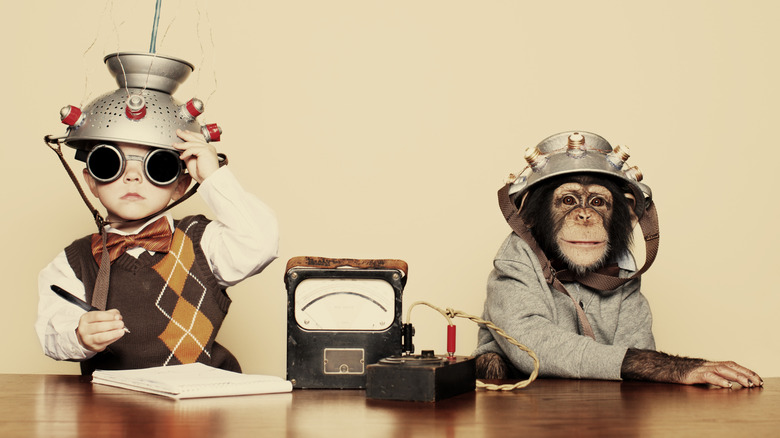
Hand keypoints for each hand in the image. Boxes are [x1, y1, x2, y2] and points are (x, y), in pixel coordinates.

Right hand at [76, 309, 126, 351]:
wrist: (87, 337)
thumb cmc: (96, 324)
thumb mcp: (100, 316)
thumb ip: (110, 314)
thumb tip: (118, 317)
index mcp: (86, 318)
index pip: (97, 316)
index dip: (109, 316)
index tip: (117, 316)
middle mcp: (84, 329)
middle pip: (99, 327)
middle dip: (112, 325)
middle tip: (121, 324)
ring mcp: (87, 339)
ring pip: (101, 337)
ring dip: (113, 333)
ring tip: (121, 330)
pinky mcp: (94, 346)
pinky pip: (104, 343)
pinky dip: (113, 338)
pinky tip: (118, 335)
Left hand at [173, 129, 219, 182]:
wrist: (209, 179)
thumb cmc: (203, 174)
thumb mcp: (191, 161)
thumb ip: (187, 154)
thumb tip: (180, 148)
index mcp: (207, 149)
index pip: (198, 138)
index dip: (191, 134)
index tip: (184, 133)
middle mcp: (208, 147)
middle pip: (195, 137)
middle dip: (185, 134)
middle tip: (178, 132)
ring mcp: (208, 148)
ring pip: (192, 143)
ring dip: (182, 144)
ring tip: (175, 145)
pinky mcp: (205, 151)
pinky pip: (192, 149)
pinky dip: (185, 153)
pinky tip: (182, 157)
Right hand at [622, 348, 763, 387]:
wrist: (659, 366)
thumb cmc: (676, 372)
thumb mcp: (696, 374)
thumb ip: (709, 376)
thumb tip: (722, 382)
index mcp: (708, 364)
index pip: (731, 364)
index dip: (745, 370)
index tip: (756, 377)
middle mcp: (706, 364)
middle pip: (730, 366)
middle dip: (746, 373)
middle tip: (758, 382)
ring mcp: (699, 368)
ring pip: (722, 369)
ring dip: (737, 377)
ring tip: (748, 384)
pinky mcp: (692, 374)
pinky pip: (707, 376)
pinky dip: (719, 380)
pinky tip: (727, 385)